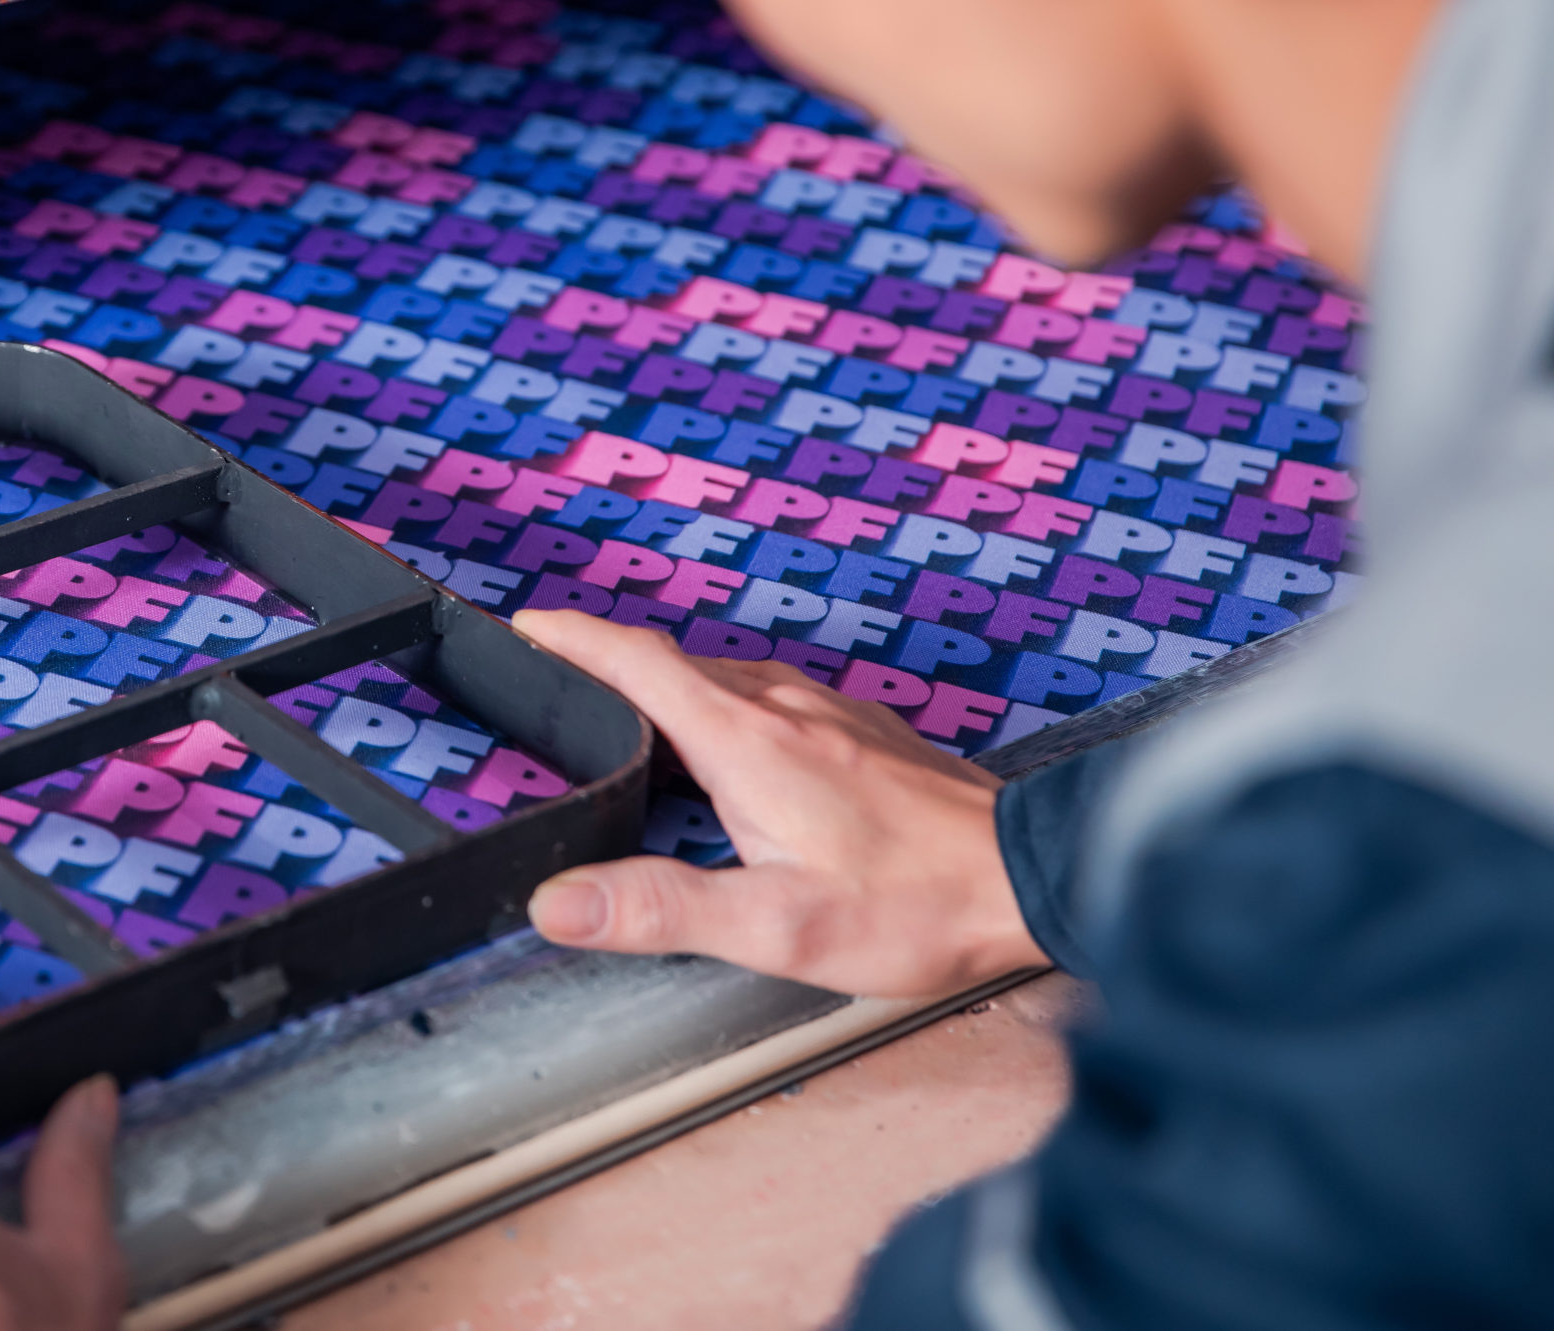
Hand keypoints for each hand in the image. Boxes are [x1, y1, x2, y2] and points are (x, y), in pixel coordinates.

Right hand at [514, 608, 1043, 997]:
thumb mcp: (776, 927)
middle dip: (604, 665)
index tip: (522, 626)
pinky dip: (720, 709)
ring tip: (624, 718)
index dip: (570, 637)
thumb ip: (661, 909)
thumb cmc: (919, 904)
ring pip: (722, 678)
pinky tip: (726, 756)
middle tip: (553, 682)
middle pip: (671, 663)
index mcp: (746, 740)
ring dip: (665, 688)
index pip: (634, 660)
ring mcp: (827, 712)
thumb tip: (560, 900)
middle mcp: (784, 707)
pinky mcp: (859, 730)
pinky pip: (767, 698)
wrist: (1031, 878)